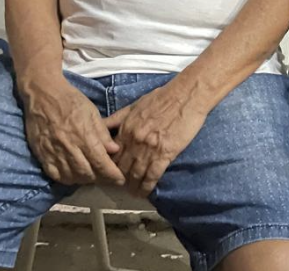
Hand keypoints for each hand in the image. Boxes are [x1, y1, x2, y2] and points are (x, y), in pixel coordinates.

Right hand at [20, 74, 123, 186]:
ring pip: (72, 177)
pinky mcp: (42, 155)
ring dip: (85, 180)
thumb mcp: (92, 112)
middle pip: (87, 174)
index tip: (120, 180)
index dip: (112, 175)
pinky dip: (67, 179)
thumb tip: (114, 150)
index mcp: (84, 136)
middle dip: (100, 179)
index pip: (101, 163)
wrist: (43, 95)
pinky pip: (56, 175)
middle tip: (107, 178)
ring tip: (92, 176)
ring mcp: (54, 153)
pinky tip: (74, 175)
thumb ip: (102, 133)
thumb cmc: (71, 100)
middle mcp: (69, 147)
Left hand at [106, 80, 207, 197]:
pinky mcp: (164, 154)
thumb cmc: (163, 97)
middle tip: (119, 187)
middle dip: (119, 179)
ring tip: (131, 193)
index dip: (109, 166)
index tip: (110, 173)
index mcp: (126, 129)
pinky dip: (146, 187)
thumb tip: (102, 126)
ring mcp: (148, 149)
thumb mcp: (134, 105)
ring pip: (135, 174)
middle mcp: (134, 141)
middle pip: (121, 167)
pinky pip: (152, 176)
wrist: (185, 96)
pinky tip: (144, 193)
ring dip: (132, 187)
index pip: (112, 154)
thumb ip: (118, 118)